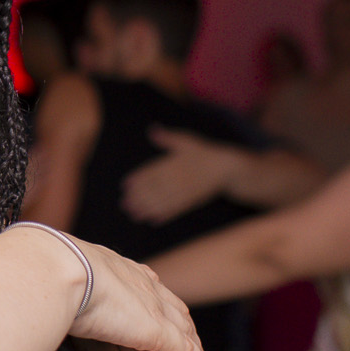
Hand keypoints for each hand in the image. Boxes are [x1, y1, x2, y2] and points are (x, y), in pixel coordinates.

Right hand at [57, 237, 217, 350]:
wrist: (57, 270)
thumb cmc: (46, 274)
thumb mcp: (63, 281)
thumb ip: (69, 291)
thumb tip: (55, 294)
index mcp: (118, 270)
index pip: (148, 290)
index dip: (160, 307)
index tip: (166, 319)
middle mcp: (141, 283)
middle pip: (173, 308)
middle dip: (184, 327)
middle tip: (193, 346)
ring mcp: (151, 306)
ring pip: (183, 329)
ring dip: (194, 347)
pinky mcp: (156, 329)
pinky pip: (184, 350)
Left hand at [122, 128, 241, 224]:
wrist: (225, 168)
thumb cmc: (203, 153)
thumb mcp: (186, 141)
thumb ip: (168, 138)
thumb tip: (152, 129)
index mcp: (173, 164)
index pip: (151, 173)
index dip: (137, 180)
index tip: (125, 185)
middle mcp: (177, 179)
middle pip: (153, 190)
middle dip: (138, 197)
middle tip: (124, 204)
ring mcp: (184, 192)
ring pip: (162, 202)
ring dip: (146, 209)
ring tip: (133, 215)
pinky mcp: (191, 201)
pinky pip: (176, 210)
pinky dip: (164, 216)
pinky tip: (153, 221)